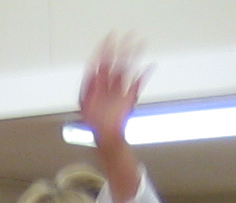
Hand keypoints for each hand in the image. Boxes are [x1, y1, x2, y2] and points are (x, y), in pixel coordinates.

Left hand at [77, 34, 149, 148]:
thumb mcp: (85, 102)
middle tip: (128, 34)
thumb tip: (92, 72)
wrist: (105, 135)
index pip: (101, 61)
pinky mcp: (129, 96)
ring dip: (135, 55)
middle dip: (122, 47)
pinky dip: (145, 74)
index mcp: (97, 83)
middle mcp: (109, 83)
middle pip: (116, 61)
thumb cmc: (93, 122)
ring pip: (128, 67)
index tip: (109, 37)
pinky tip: (150, 65)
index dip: (105, 48)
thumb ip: (89, 85)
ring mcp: (120, 89)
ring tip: (141, 43)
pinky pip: (139, 82)